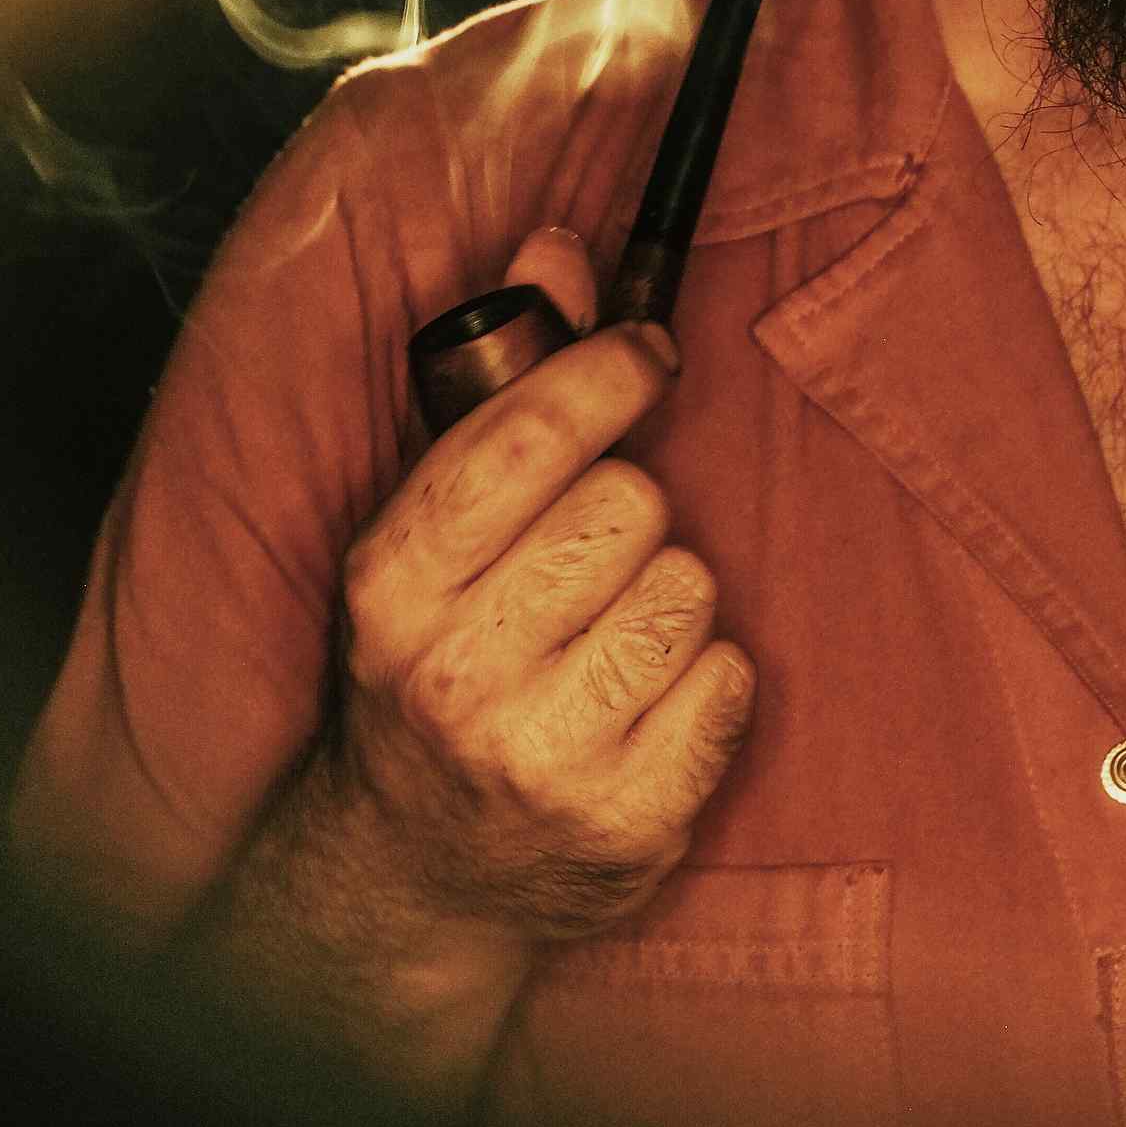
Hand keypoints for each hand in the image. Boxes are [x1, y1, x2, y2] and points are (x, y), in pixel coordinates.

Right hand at [318, 223, 755, 945]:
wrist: (409, 879)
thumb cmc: (431, 670)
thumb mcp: (425, 535)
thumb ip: (499, 386)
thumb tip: (559, 247)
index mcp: (393, 585)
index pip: (523, 439)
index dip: (606, 372)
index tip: (646, 353)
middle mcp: (457, 673)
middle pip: (628, 502)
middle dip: (628, 509)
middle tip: (589, 559)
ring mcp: (543, 757)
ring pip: (690, 584)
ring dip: (670, 595)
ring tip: (607, 640)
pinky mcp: (628, 823)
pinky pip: (732, 678)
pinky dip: (708, 680)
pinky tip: (645, 704)